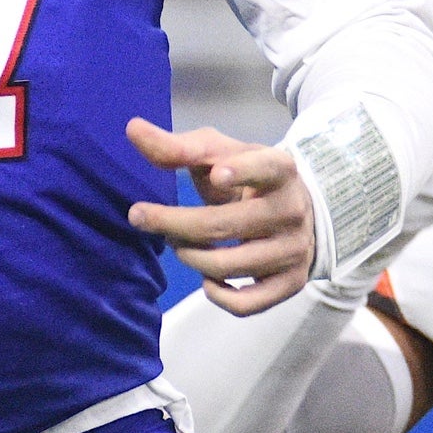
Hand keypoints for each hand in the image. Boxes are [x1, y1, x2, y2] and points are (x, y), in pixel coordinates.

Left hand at [127, 120, 315, 314]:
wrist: (300, 212)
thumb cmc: (248, 176)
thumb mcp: (220, 154)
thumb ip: (177, 146)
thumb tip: (132, 129)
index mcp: (280, 170)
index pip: (265, 168)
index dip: (242, 172)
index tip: (216, 174)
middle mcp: (292, 210)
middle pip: (224, 225)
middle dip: (172, 223)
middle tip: (139, 217)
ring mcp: (294, 250)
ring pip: (228, 265)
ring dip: (189, 256)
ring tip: (177, 244)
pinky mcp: (291, 283)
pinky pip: (247, 304)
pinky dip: (217, 295)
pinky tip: (207, 279)